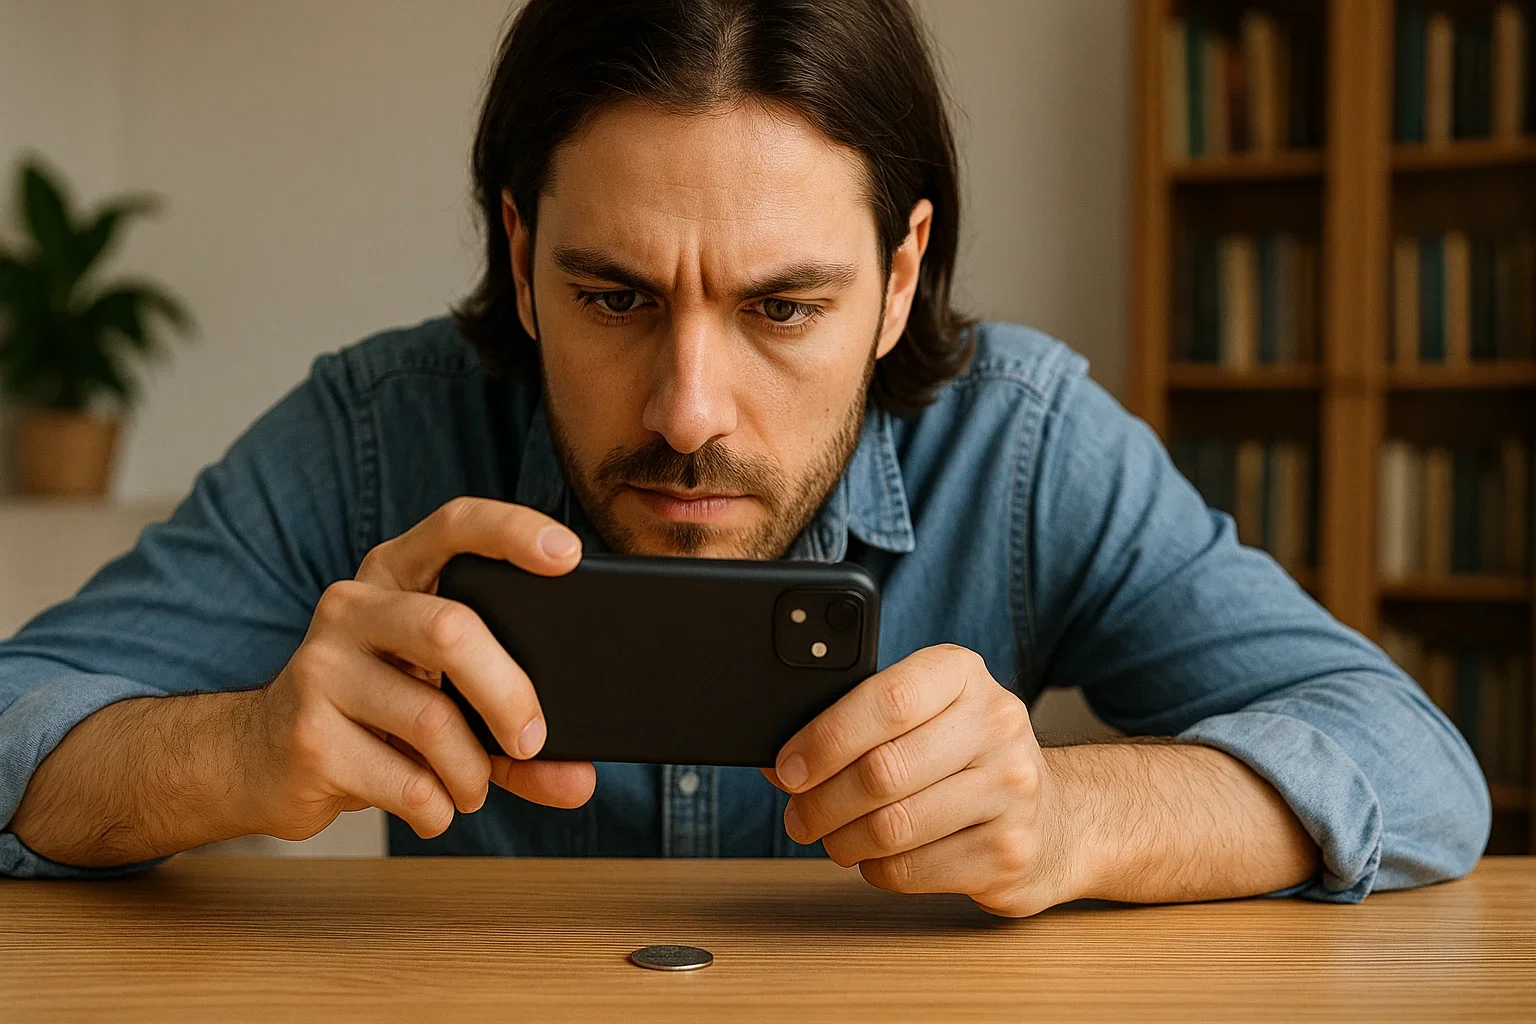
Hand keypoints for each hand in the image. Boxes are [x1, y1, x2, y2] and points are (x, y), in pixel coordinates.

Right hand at [238, 497, 597, 841]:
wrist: (258, 759)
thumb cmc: (375, 716)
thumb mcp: (445, 702)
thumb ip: (514, 733)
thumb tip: (580, 780)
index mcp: (395, 575)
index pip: (454, 525)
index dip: (512, 531)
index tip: (568, 554)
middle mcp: (352, 608)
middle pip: (451, 630)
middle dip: (509, 694)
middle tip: (532, 738)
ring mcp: (320, 669)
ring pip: (432, 720)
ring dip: (472, 773)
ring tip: (471, 789)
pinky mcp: (308, 737)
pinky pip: (405, 781)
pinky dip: (438, 807)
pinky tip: (433, 807)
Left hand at [762, 644, 1079, 917]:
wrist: (1057, 819)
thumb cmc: (965, 759)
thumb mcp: (924, 717)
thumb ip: (858, 727)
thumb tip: (782, 764)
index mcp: (963, 674)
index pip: (887, 697)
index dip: (825, 737)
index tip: (788, 767)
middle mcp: (997, 724)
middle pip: (881, 770)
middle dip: (821, 801)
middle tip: (798, 815)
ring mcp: (1010, 790)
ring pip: (892, 826)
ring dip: (842, 841)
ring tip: (833, 839)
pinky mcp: (1008, 852)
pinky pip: (911, 869)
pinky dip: (877, 869)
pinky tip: (878, 857)